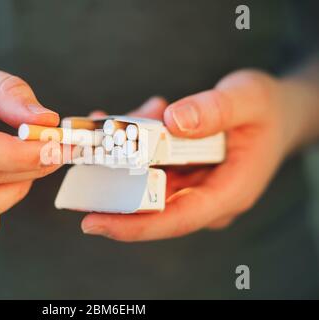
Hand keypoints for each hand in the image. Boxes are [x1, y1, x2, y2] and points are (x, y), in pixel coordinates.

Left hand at [82, 70, 304, 240]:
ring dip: (120, 153)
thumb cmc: (266, 111)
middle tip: (88, 148)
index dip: (134, 226)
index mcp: (227, 192)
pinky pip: (145, 166)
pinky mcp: (178, 175)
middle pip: (149, 205)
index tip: (94, 223)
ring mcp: (190, 188)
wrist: (274, 116)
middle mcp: (204, 198)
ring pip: (141, 182)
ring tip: (112, 120)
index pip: (176, 219)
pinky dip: (128, 145)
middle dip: (113, 178)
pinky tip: (119, 120)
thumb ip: (215, 110)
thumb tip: (174, 121)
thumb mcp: (248, 99)